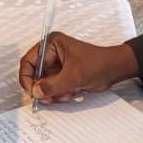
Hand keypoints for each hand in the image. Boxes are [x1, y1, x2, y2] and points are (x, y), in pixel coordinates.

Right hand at [18, 32, 139, 103]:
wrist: (115, 70)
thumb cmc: (99, 64)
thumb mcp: (74, 76)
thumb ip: (53, 85)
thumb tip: (36, 91)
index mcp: (51, 44)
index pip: (29, 61)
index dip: (27, 77)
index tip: (31, 91)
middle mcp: (52, 53)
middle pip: (35, 75)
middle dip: (43, 88)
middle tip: (49, 98)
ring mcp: (57, 65)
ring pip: (44, 84)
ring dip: (53, 93)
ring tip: (66, 93)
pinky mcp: (63, 74)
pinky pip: (52, 88)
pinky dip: (59, 94)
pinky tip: (71, 93)